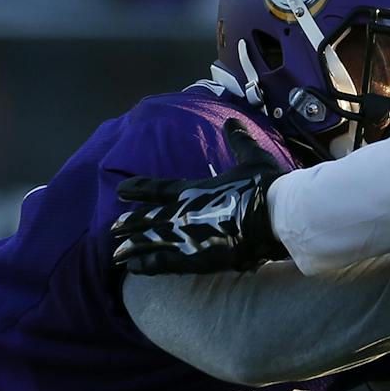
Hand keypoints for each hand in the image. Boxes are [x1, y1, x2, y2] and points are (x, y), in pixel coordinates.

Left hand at [110, 120, 285, 273]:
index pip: (158, 188)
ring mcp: (188, 236)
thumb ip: (238, 141)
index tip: (120, 190)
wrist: (276, 216)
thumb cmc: (266, 185)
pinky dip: (148, 266)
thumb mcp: (252, 157)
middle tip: (113, 228)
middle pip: (149, 219)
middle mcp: (185, 212)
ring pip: (152, 243)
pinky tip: (134, 269)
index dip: (138, 189)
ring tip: (116, 254)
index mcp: (195, 189)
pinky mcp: (197, 258)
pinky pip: (165, 264)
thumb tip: (232, 121)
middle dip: (130, 224)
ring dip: (133, 248)